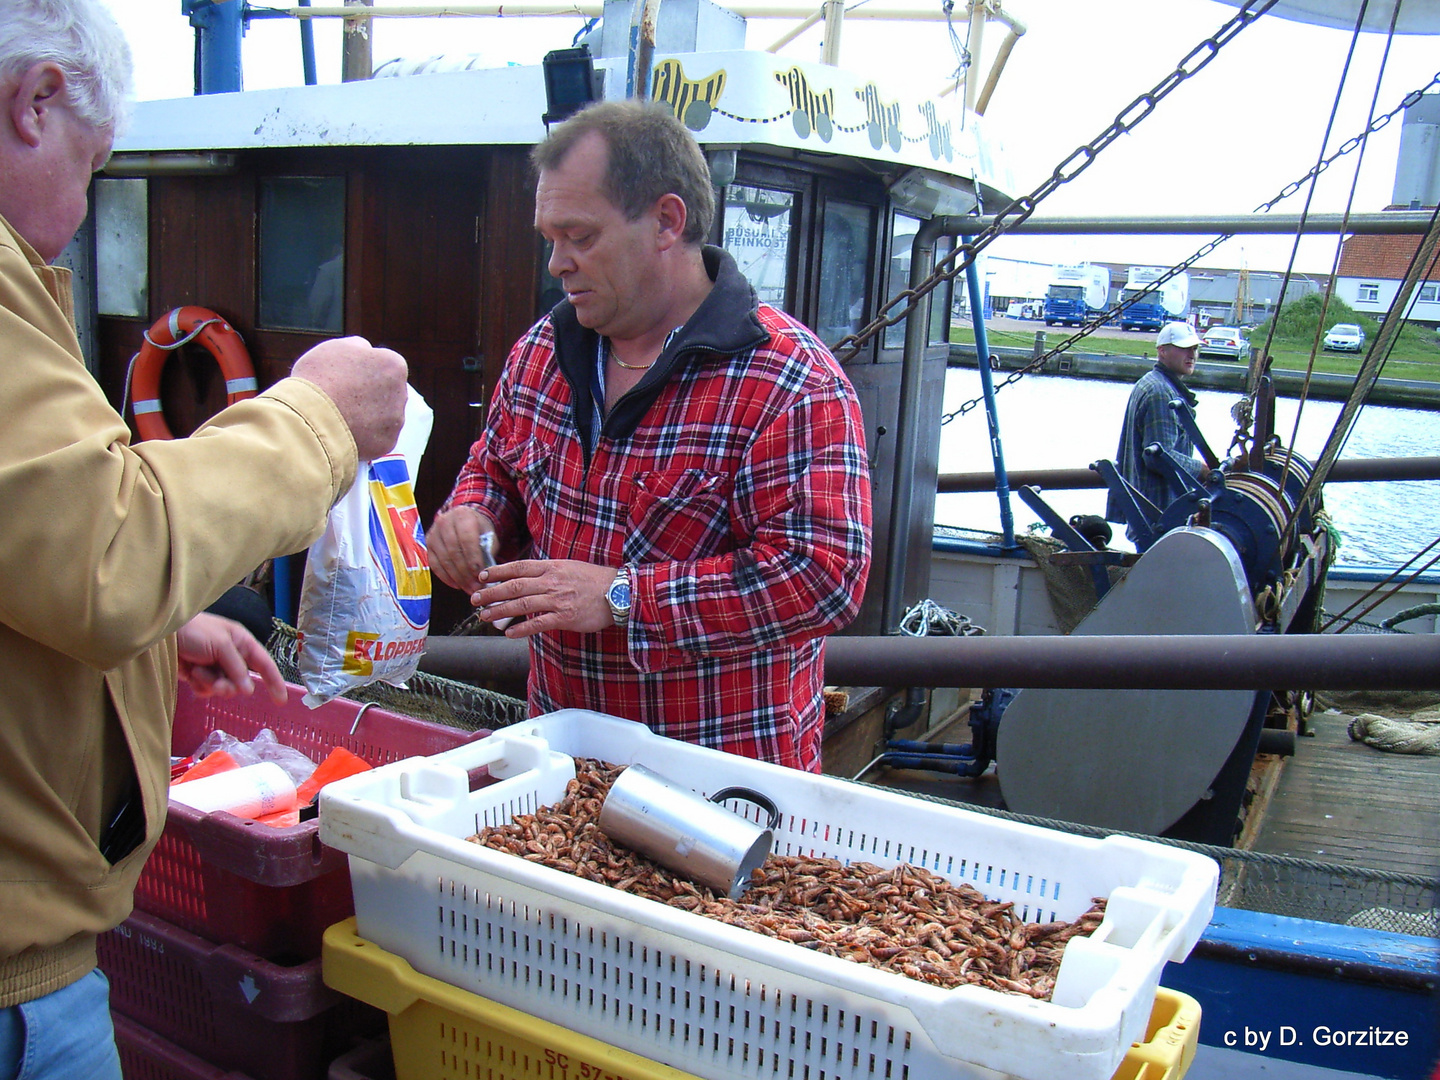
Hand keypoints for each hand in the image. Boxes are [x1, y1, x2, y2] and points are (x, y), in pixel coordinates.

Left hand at [176, 612, 286, 702]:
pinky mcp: (199, 676)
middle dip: (229, 685)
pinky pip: (207, 690)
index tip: (281, 701)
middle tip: (218, 684)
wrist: (162, 633)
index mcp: (242, 643)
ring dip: (211, 683)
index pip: (264, 664)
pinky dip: (200, 685)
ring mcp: (215, 667)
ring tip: (198, 672)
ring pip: (224, 688)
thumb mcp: (220, 644)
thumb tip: (248, 690)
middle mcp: (232, 656)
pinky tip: (191, 674)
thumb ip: (237, 668)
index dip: (274, 682)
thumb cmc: (194, 630)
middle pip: (241, 682)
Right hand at [291, 337, 407, 460]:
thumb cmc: (320, 378)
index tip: (345, 377)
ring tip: (341, 417)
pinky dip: (364, 436)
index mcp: (394, 365)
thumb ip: (358, 347)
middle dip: (370, 394)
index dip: (362, 371)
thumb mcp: (336, 347)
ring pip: (384, 416)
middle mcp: (402, 393)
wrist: (311, 418)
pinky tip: (346, 432)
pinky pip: (376, 438)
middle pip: (387, 392)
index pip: (383, 365)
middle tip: (343, 398)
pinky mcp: (388, 444)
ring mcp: (396, 421)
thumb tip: (367, 351)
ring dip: (368, 416)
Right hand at [429, 506, 495, 593]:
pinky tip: (457, 585)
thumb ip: (488, 550)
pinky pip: (435, 565)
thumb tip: (486, 573)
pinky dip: (446, 578)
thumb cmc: (478, 529)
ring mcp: (433, 533)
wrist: (463, 520)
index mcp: (462, 516)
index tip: (480, 574)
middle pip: (454, 552)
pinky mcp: (428, 544)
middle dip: (466, 573)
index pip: (466, 539)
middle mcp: (444, 522)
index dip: (473, 558)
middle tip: (476, 587)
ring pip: (444, 560)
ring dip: (458, 578)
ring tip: (470, 589)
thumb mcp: (488, 534)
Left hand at [472, 559, 617, 637]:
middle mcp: (552, 582)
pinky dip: (522, 629)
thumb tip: (527, 576)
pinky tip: (509, 633)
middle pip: (515, 586)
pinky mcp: (565, 617)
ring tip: (485, 616)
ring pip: (522, 605)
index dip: (498, 572)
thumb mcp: (569, 567)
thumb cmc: (594, 580)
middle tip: (475, 599)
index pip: (518, 567)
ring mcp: (558, 600)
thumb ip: (548, 571)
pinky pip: (538, 623)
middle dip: (491, 593)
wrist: (619, 592)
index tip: (482, 576)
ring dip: (500, 611)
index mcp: (552, 567)